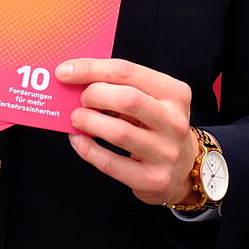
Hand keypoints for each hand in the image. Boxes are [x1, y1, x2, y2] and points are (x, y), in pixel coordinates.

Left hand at [58, 57, 198, 205]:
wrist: (183, 168)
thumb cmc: (157, 125)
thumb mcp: (151, 99)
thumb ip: (121, 86)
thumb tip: (77, 79)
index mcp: (175, 93)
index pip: (127, 71)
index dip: (91, 69)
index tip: (65, 71)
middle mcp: (175, 121)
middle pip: (128, 99)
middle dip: (94, 95)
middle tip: (79, 99)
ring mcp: (166, 152)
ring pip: (119, 132)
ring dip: (88, 122)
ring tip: (77, 118)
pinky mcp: (153, 179)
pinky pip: (111, 163)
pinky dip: (87, 150)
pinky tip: (78, 140)